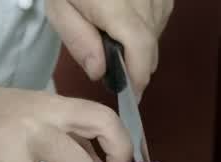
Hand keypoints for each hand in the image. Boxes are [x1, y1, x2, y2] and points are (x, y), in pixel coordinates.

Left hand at [48, 0, 172, 94]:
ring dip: (139, 44)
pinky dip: (146, 26)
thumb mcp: (59, 9)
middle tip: (111, 65)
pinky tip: (125, 20)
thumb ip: (79, 41)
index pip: (141, 48)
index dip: (138, 76)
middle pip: (150, 44)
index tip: (131, 94)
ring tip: (111, 34)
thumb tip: (101, 73)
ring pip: (157, 31)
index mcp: (117, 5)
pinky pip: (160, 16)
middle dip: (134, 63)